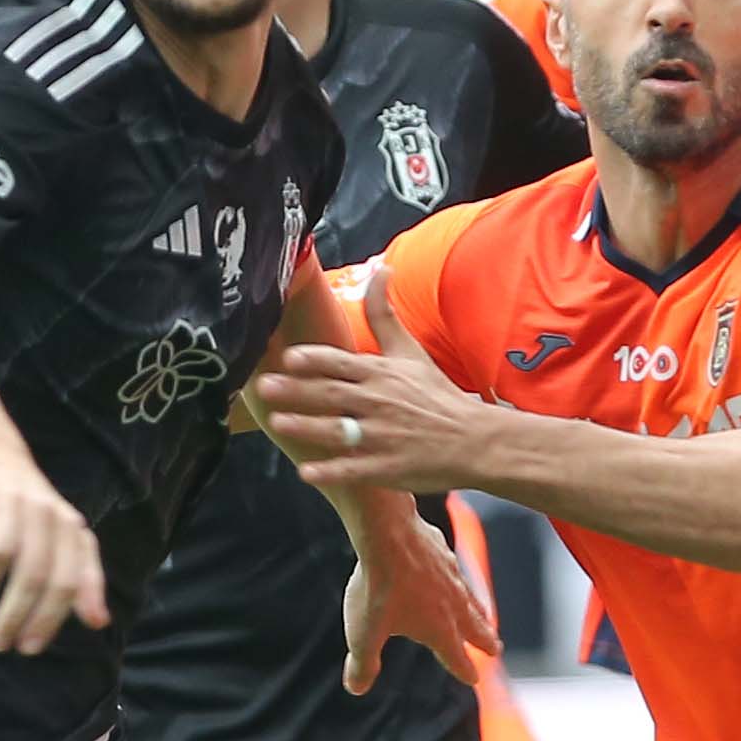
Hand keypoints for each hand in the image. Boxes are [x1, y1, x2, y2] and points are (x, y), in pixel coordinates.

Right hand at [0, 438, 107, 655]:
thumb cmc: (33, 514)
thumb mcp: (67, 542)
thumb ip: (84, 581)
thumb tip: (99, 622)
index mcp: (69, 528)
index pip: (65, 581)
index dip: (48, 618)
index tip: (29, 648)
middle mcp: (43, 512)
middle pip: (33, 573)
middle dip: (14, 615)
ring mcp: (9, 499)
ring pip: (0, 552)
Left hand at [254, 266, 491, 492]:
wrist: (475, 440)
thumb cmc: (436, 395)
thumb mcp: (410, 351)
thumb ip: (385, 314)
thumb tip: (382, 269)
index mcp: (380, 374)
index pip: (342, 362)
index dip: (316, 360)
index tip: (290, 356)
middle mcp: (378, 402)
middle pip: (332, 394)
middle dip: (297, 391)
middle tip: (266, 387)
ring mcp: (382, 436)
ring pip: (339, 430)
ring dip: (308, 426)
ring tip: (279, 422)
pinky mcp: (386, 467)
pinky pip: (354, 469)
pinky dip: (331, 470)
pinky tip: (307, 471)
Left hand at [342, 500, 495, 694]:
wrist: (387, 534)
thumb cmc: (376, 588)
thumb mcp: (363, 634)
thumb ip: (362, 664)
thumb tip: (356, 689)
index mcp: (440, 630)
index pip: (457, 658)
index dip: (465, 671)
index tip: (474, 678)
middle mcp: (453, 605)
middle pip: (475, 629)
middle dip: (485, 641)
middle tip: (495, 649)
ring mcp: (451, 576)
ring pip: (471, 599)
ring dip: (479, 612)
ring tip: (485, 618)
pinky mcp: (443, 552)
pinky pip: (455, 571)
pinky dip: (459, 581)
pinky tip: (455, 577)